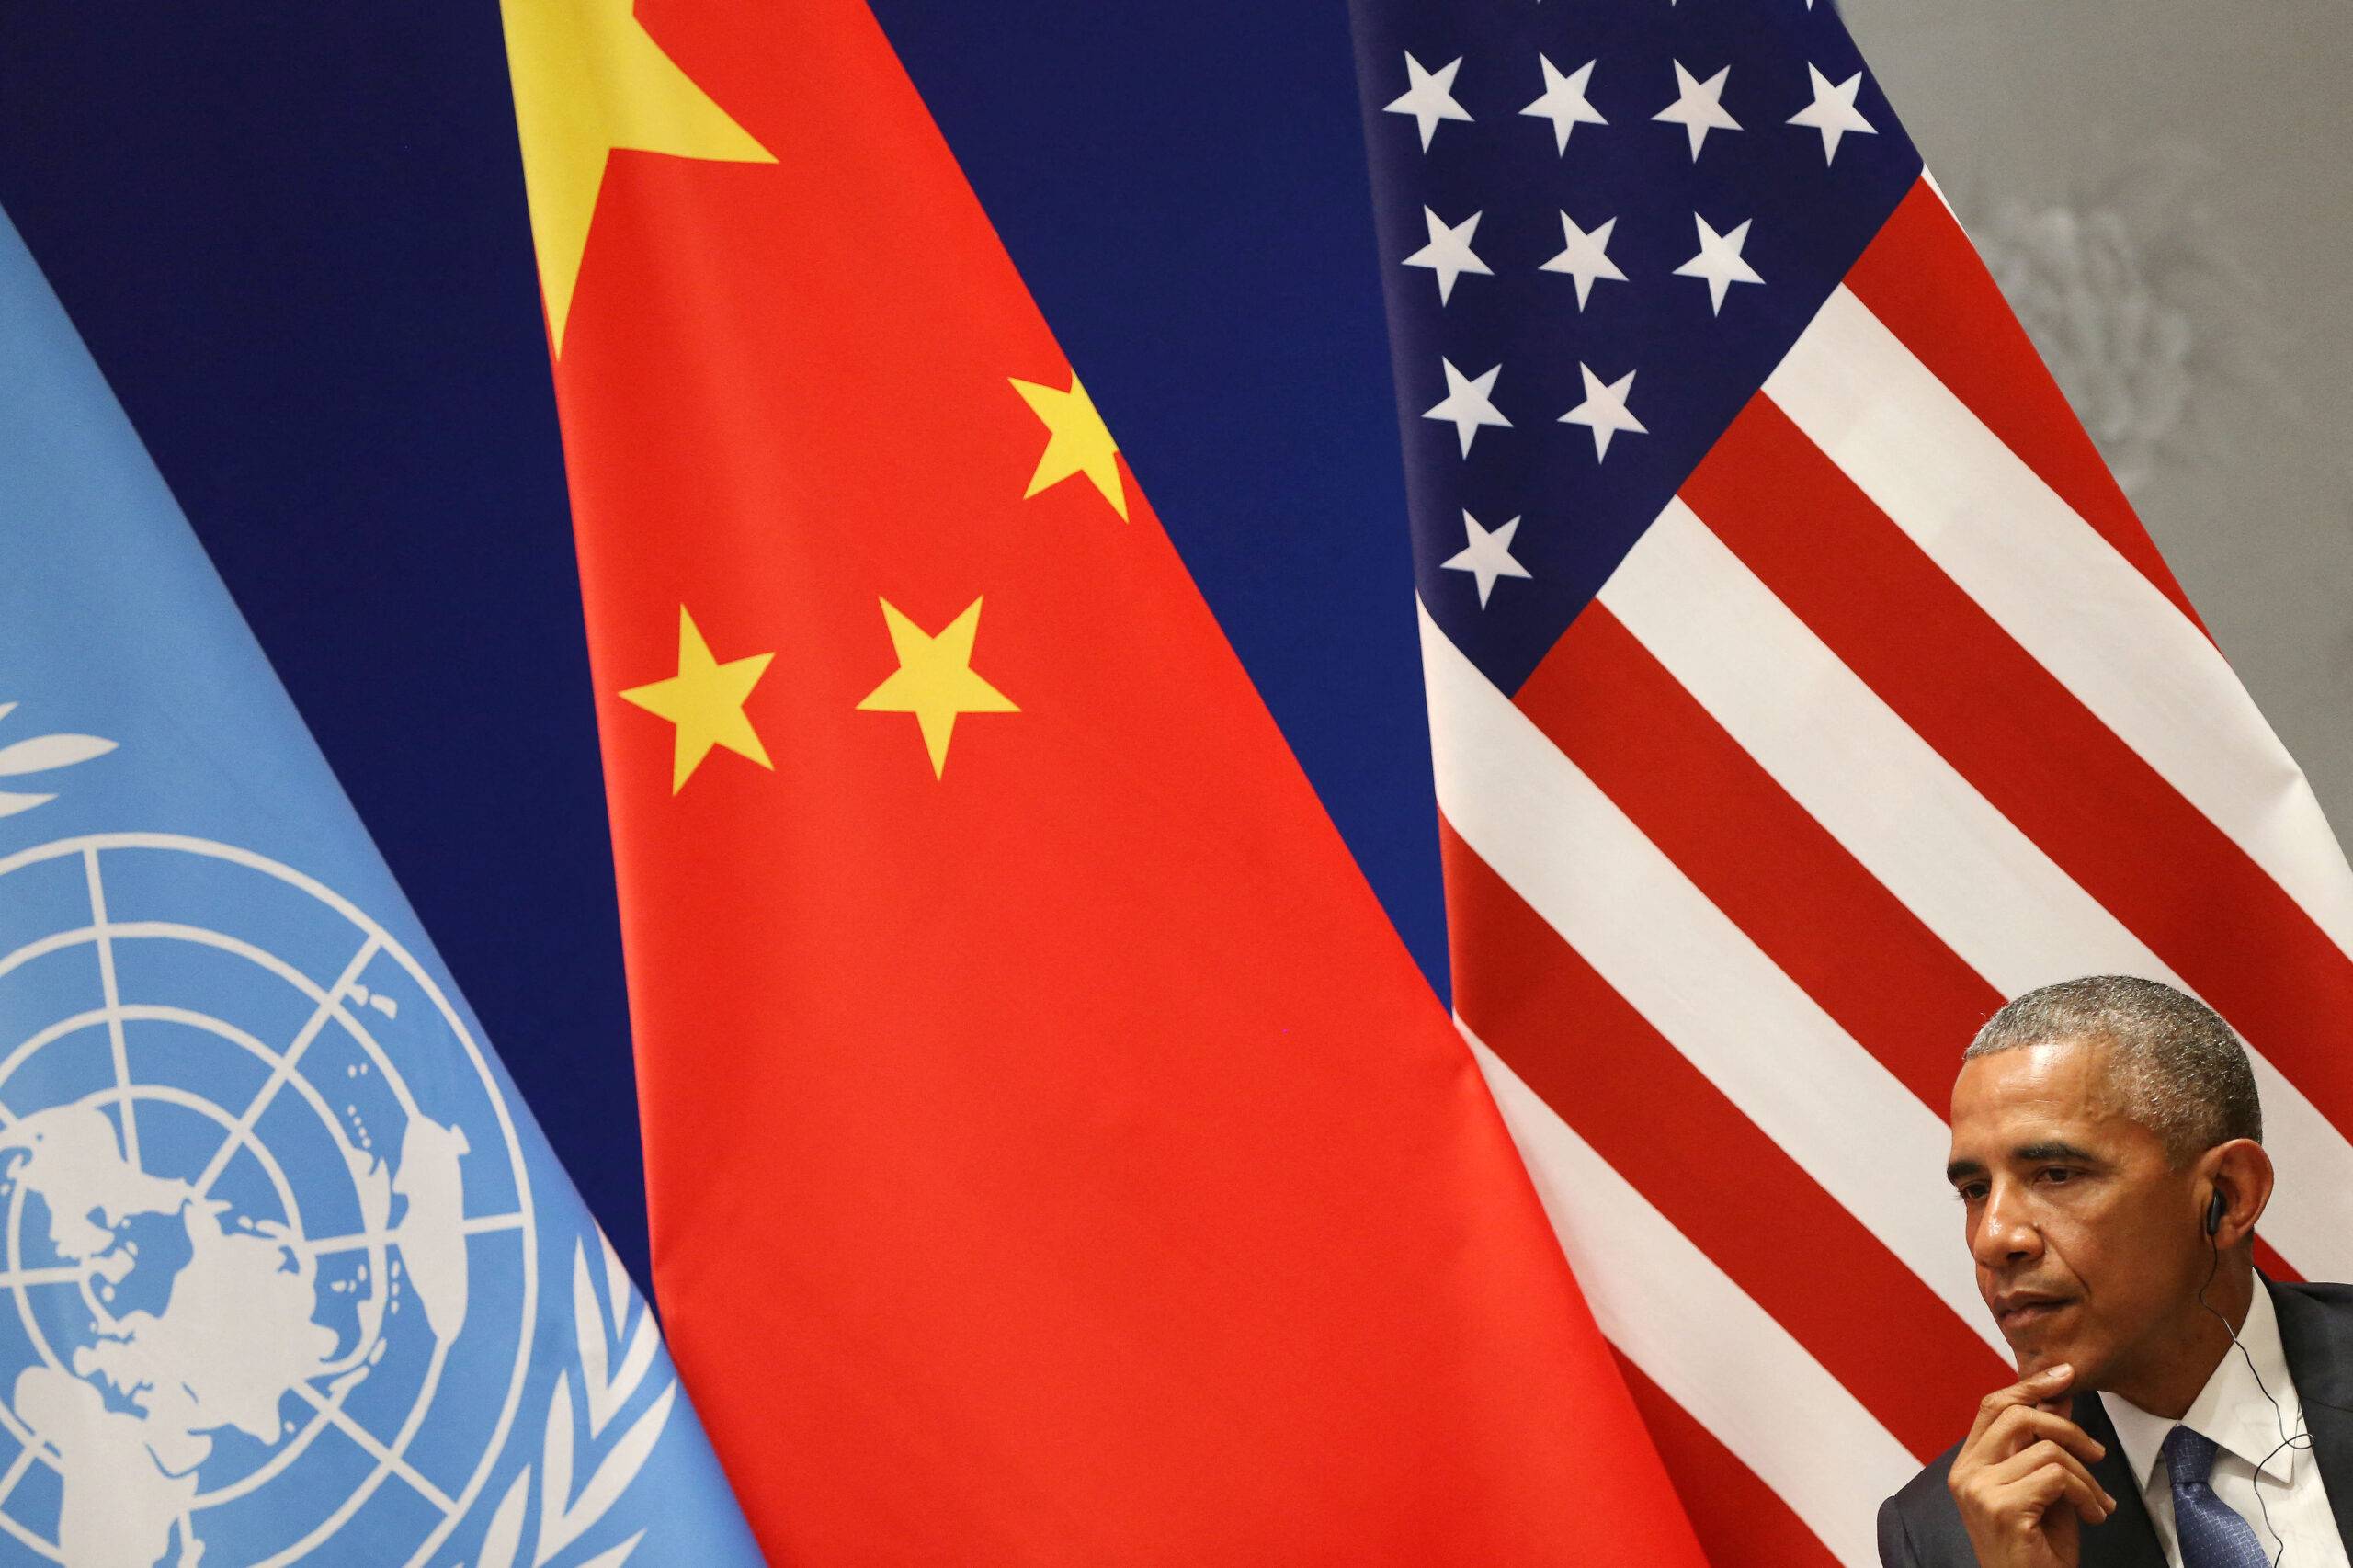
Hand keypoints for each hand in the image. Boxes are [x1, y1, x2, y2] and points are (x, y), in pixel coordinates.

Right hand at [1946, 1365, 2118, 1567]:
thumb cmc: (2038, 1551)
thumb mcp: (2045, 1488)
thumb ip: (2045, 1444)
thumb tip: (2059, 1396)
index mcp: (1968, 1465)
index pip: (1992, 1406)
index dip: (2029, 1384)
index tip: (2064, 1373)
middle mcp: (1966, 1473)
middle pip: (2017, 1415)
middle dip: (2068, 1428)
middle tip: (2097, 1453)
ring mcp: (1979, 1491)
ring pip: (2046, 1449)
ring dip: (2086, 1476)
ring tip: (2097, 1502)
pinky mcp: (2002, 1508)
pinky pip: (2058, 1478)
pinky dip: (2087, 1495)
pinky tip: (2092, 1516)